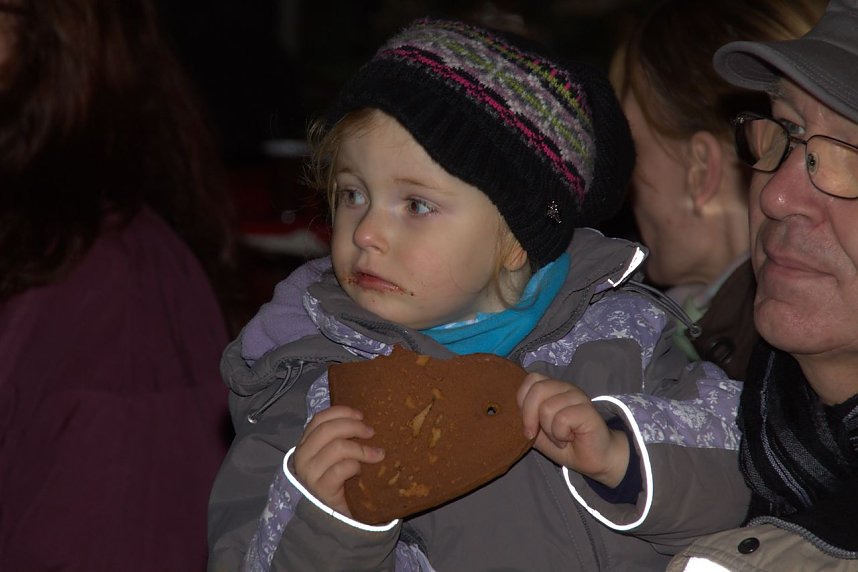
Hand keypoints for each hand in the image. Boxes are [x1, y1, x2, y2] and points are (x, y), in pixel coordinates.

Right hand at [293, 405, 384, 516]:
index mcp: (306, 443)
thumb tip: (363, 418)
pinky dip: (356, 465)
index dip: (341, 412)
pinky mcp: (321, 489)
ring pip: (336, 447)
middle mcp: (303, 456)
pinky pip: (341, 469)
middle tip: (371, 432)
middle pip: (328, 429)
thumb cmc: (340, 480)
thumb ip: (342, 437)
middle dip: (354, 426)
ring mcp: (310, 473)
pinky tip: (362, 470)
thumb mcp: (338, 455)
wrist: (336, 516)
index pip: (319, 418)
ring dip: (361, 448)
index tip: (361, 414)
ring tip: (377, 454)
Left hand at [517, 373, 628, 487]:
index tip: (528, 423)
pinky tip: (570, 438)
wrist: (593, 460)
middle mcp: (565, 388)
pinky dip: (560, 434)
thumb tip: (510, 412)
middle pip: (537, 389)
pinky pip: (562, 419)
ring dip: (549, 430)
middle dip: (530, 417)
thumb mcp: (538, 432)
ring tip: (560, 437)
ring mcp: (578, 397)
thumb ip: (526, 418)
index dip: (523, 401)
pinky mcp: (588, 410)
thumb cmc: (565, 444)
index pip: (531, 379)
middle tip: (537, 434)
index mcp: (553, 389)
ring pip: (547, 407)